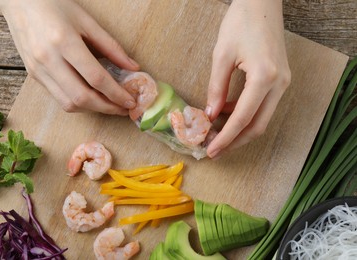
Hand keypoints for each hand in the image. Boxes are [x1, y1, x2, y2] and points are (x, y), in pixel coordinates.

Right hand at [0, 0, 138, 114]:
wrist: (20, 2)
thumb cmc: (55, 6)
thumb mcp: (87, 21)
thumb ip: (111, 46)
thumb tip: (133, 67)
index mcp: (64, 42)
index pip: (95, 78)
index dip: (116, 93)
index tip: (130, 101)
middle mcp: (49, 60)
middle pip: (82, 97)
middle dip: (107, 107)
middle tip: (124, 109)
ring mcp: (39, 70)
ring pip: (69, 103)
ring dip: (93, 109)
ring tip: (110, 105)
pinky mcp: (34, 76)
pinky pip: (59, 98)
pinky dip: (79, 103)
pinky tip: (92, 98)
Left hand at [206, 0, 290, 157]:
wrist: (261, 3)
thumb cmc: (241, 22)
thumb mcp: (222, 55)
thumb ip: (216, 88)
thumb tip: (210, 114)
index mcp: (264, 78)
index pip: (242, 118)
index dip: (226, 138)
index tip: (212, 150)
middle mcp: (279, 84)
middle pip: (258, 126)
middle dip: (236, 141)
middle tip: (216, 149)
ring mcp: (283, 82)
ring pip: (262, 118)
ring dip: (240, 129)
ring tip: (218, 134)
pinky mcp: (280, 79)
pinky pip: (263, 105)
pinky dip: (245, 114)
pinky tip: (226, 112)